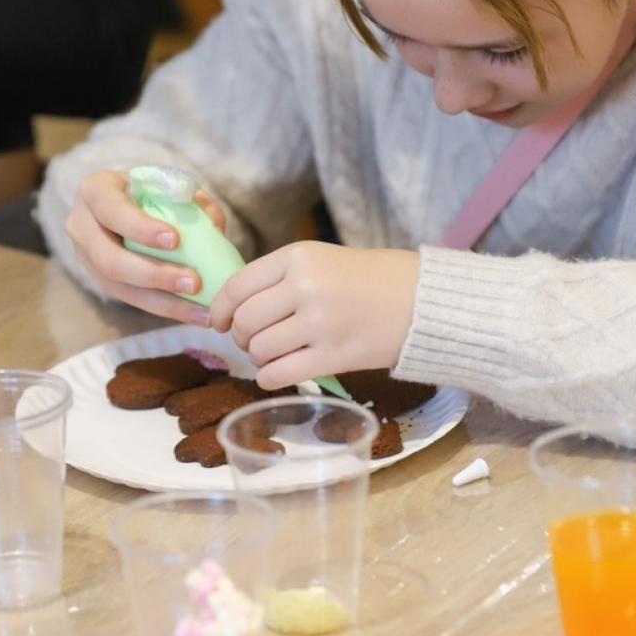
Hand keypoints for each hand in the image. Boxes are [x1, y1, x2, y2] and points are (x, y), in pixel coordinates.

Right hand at [64, 169, 228, 323]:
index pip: (112, 211)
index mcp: (94, 191)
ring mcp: (86, 258)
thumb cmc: (145, 188)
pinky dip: (165, 308)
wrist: (118, 201)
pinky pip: (131, 299)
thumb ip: (192, 200)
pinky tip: (194, 314)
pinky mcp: (100, 280)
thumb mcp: (164, 182)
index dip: (141, 228)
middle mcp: (81, 226)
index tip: (175, 239)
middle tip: (193, 283)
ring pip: (120, 288)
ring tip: (201, 311)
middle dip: (153, 275)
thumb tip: (215, 227)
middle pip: (110, 261)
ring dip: (164, 302)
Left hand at [208, 242, 418, 390]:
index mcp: (298, 257)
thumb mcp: (320, 260)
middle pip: (244, 322)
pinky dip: (269, 378)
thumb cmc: (367, 280)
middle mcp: (304, 287)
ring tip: (274, 353)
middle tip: (252, 340)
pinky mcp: (332, 356)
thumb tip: (230, 308)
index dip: (219, 309)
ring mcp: (318, 323)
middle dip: (240, 336)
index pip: (238, 286)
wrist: (419, 301)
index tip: (217, 322)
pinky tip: (279, 371)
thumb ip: (278, 278)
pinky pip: (278, 374)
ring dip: (258, 358)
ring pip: (259, 350)